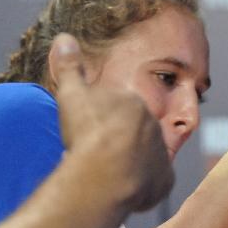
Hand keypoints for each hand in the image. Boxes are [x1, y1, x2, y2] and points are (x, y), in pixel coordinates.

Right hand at [53, 33, 173, 211]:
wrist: (103, 175)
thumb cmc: (87, 134)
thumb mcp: (72, 96)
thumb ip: (69, 67)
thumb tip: (64, 38)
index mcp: (135, 104)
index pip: (117, 112)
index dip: (99, 125)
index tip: (87, 135)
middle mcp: (154, 126)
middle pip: (131, 136)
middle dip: (115, 145)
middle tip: (93, 156)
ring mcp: (162, 154)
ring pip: (142, 159)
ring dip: (127, 166)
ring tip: (103, 175)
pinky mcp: (163, 181)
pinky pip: (152, 183)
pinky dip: (139, 188)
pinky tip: (119, 189)